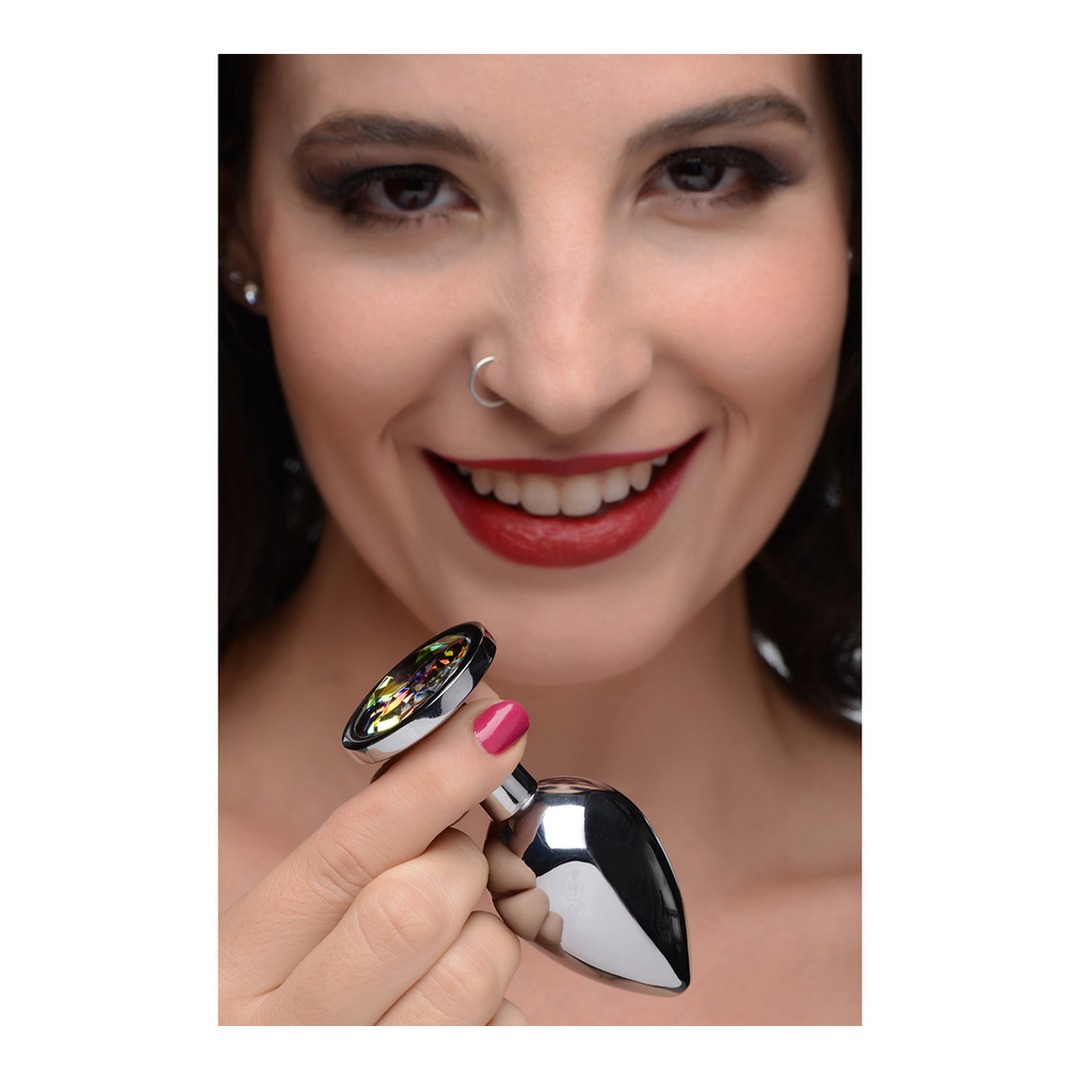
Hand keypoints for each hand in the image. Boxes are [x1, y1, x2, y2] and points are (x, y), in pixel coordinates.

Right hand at [219, 689, 529, 1024]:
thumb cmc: (271, 1017)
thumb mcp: (270, 945)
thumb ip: (347, 869)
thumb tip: (458, 760)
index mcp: (239, 968)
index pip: (348, 852)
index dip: (433, 780)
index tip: (497, 730)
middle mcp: (292, 1035)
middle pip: (417, 903)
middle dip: (460, 864)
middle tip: (453, 865)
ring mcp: (365, 1077)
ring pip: (476, 969)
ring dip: (489, 934)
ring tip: (454, 943)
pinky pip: (505, 1031)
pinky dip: (501, 1003)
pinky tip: (457, 1011)